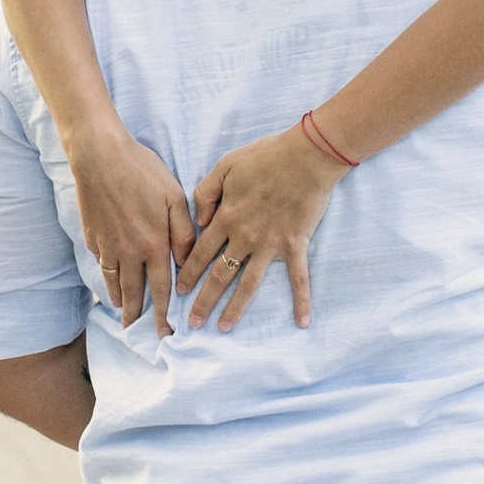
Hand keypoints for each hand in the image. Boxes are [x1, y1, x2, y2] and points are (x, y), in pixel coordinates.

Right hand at [64, 114, 195, 333]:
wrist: (99, 156)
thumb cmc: (142, 170)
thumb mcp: (174, 196)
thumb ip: (183, 232)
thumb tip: (186, 262)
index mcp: (154, 243)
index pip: (162, 287)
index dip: (165, 312)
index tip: (166, 331)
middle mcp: (129, 251)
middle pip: (135, 291)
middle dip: (138, 314)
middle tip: (138, 331)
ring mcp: (107, 245)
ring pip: (114, 281)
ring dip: (120, 299)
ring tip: (123, 310)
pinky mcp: (92, 235)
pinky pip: (101, 263)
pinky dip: (106, 276)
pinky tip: (110, 278)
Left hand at [175, 124, 340, 332]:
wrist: (305, 155)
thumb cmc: (265, 156)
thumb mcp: (225, 165)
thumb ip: (206, 192)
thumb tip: (200, 222)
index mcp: (227, 217)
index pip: (200, 251)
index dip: (188, 272)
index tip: (178, 291)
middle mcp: (245, 236)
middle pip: (220, 274)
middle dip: (203, 300)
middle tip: (192, 322)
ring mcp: (270, 244)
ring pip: (248, 283)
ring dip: (235, 308)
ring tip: (223, 328)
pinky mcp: (295, 245)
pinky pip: (299, 278)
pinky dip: (302, 300)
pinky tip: (302, 322)